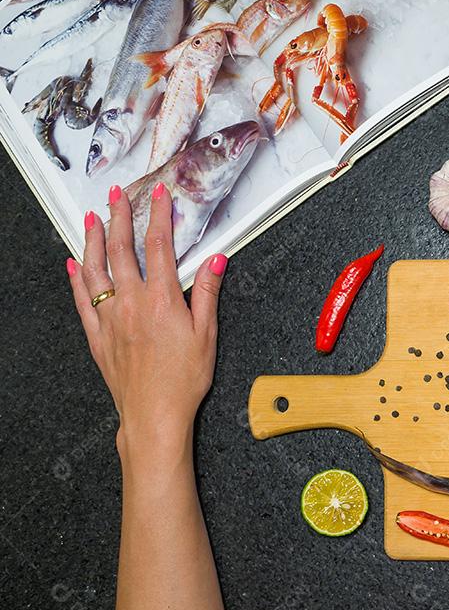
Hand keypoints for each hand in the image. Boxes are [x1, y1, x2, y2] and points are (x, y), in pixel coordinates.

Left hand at [66, 182, 227, 453]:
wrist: (154, 414)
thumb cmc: (183, 380)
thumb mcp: (207, 335)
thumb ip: (206, 294)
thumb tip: (214, 261)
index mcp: (161, 300)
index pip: (158, 247)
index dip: (158, 216)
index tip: (159, 196)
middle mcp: (130, 304)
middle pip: (121, 250)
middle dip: (119, 217)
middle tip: (117, 195)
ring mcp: (110, 318)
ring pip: (95, 270)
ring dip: (92, 240)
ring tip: (91, 219)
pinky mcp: (98, 335)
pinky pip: (82, 300)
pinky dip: (76, 278)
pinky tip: (74, 264)